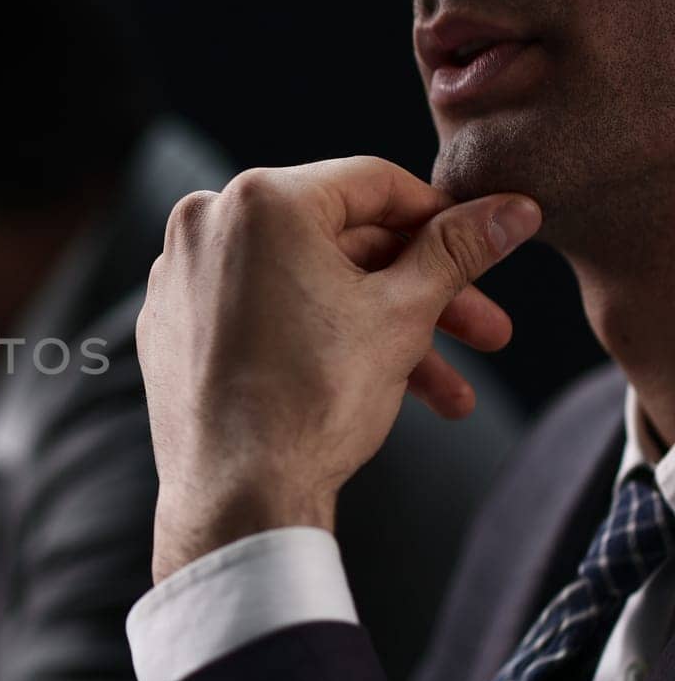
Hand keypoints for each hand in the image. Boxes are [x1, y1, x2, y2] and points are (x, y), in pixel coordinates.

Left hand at [138, 157, 540, 581]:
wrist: (236, 497)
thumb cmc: (313, 401)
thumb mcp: (403, 315)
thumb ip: (457, 251)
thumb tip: (509, 212)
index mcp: (260, 199)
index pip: (373, 184)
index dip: (440, 218)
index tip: (482, 248)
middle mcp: (207, 223)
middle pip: (340, 242)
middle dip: (422, 293)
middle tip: (487, 331)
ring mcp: (181, 276)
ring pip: (306, 285)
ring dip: (383, 332)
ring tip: (449, 392)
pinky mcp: (171, 325)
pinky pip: (260, 312)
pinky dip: (315, 339)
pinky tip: (377, 387)